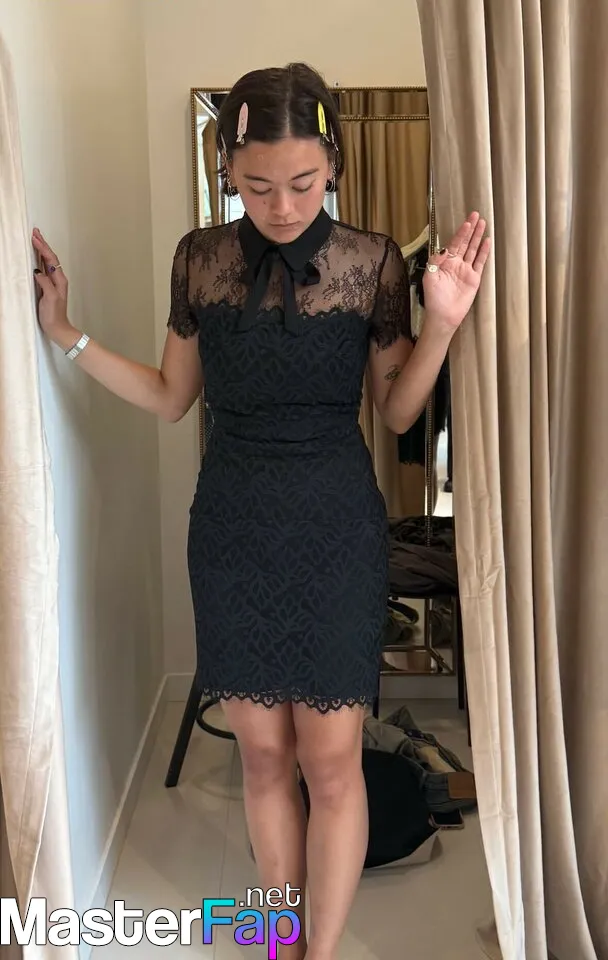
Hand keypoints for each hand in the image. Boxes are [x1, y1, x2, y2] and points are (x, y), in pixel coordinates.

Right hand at [32, 229, 77, 346]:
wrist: (57, 328)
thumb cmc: (54, 315)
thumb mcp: (50, 298)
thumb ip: (46, 283)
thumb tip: (38, 271)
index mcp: (59, 280)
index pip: (51, 259)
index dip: (43, 248)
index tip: (35, 237)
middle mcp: (57, 279)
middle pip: (50, 257)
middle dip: (42, 244)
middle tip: (35, 232)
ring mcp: (52, 282)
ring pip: (47, 261)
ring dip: (41, 250)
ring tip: (35, 239)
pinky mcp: (47, 287)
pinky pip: (44, 269)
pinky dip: (39, 259)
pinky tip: (35, 256)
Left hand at [422, 212, 490, 333]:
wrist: (444, 316)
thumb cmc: (434, 298)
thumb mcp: (430, 278)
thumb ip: (435, 262)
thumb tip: (444, 248)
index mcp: (444, 263)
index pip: (454, 244)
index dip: (460, 233)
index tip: (467, 222)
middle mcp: (456, 264)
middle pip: (465, 243)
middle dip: (470, 229)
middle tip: (477, 215)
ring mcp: (466, 270)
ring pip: (473, 250)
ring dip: (478, 237)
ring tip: (483, 223)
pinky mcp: (474, 279)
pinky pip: (480, 263)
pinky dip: (484, 252)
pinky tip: (487, 241)